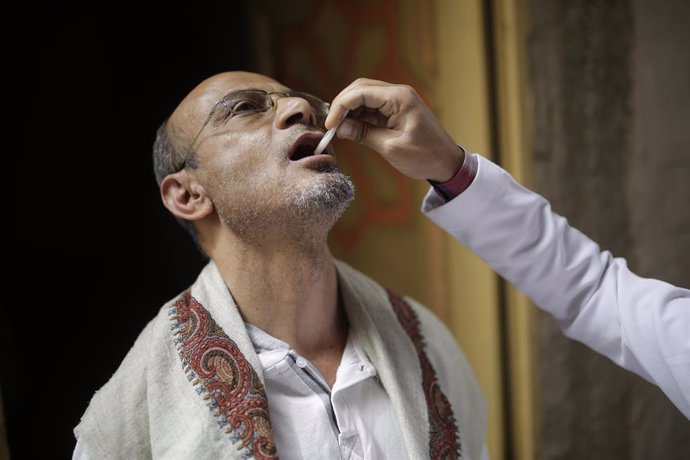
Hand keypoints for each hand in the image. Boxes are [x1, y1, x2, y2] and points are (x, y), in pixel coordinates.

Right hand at [325, 78, 462, 181]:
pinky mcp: (396, 110)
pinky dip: (359, 116)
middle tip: (331, 126)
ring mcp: (397, 101)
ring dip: (350, 111)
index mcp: (399, 98)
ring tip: (339, 130)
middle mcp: (398, 93)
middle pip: (360, 89)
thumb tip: (340, 128)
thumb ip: (364, 134)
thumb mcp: (391, 148)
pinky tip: (351, 129)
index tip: (329, 126)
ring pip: (364, 97)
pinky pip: (372, 107)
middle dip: (342, 105)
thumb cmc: (424, 156)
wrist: (447, 163)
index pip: (360, 92)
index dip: (340, 107)